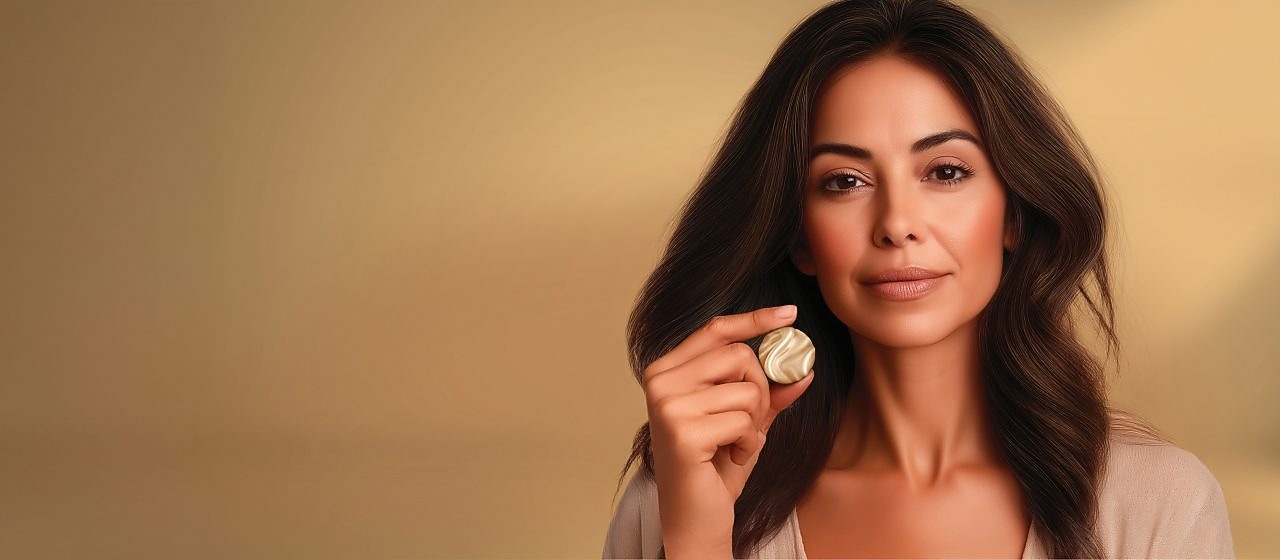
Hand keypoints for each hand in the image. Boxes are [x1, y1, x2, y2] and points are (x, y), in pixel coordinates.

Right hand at [642, 305, 815, 558]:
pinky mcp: (682, 431)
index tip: (789, 314)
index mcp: (667, 370)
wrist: (695, 518)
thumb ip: (768, 393)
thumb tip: (802, 370)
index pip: (715, 329)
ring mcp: (667, 405)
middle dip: (761, 390)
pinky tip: (733, 457)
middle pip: (739, 356)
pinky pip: (744, 420)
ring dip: (756, 421)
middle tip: (749, 422)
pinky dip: (751, 442)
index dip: (754, 319)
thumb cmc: (714, 467)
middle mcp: (660, 381)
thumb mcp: (744, 420)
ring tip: (738, 443)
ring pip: (746, 388)